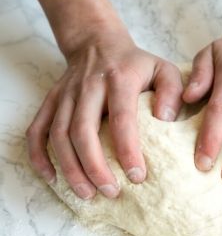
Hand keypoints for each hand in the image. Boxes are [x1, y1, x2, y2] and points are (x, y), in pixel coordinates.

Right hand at [26, 26, 182, 198]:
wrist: (97, 42)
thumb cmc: (136, 64)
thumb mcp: (163, 69)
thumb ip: (172, 91)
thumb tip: (166, 119)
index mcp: (119, 79)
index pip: (121, 118)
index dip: (127, 149)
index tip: (137, 176)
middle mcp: (88, 87)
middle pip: (83, 130)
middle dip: (94, 166)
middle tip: (111, 192)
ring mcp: (65, 95)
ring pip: (58, 134)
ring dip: (70, 167)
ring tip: (87, 193)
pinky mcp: (50, 102)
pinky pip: (37, 130)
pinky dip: (39, 156)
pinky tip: (51, 178)